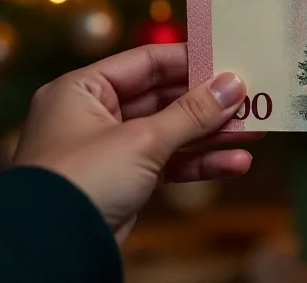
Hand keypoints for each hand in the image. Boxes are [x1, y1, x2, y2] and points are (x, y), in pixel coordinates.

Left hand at [11, 43, 262, 242]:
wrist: (51, 248)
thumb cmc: (81, 181)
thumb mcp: (142, 139)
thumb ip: (191, 112)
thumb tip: (233, 85)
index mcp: (83, 89)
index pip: (145, 62)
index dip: (189, 60)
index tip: (230, 58)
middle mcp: (94, 114)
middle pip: (162, 98)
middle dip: (208, 102)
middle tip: (251, 97)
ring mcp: (109, 150)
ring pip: (170, 133)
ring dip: (211, 134)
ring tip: (255, 131)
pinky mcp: (124, 181)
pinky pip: (168, 164)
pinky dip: (199, 164)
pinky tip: (235, 163)